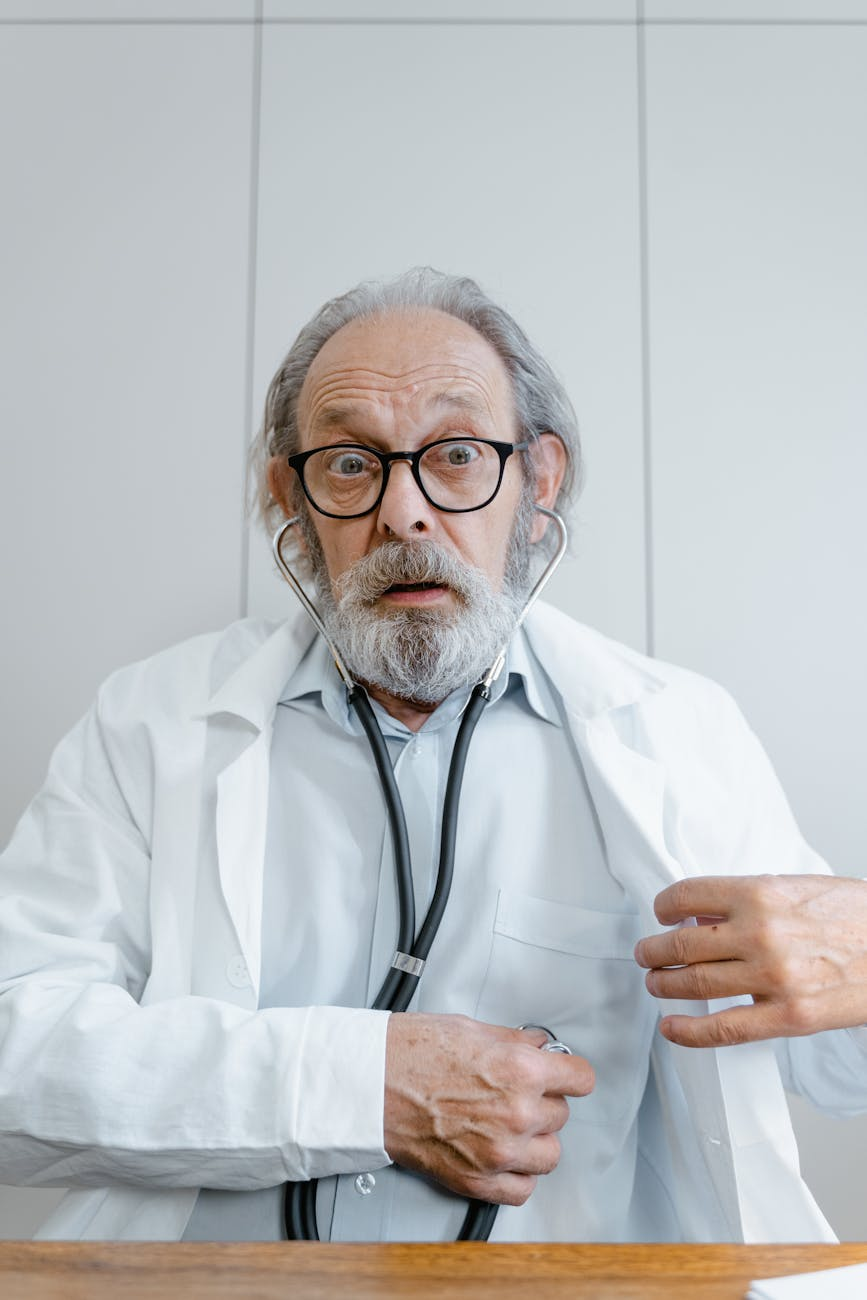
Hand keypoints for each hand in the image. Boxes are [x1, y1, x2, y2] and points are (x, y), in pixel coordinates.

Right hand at [383, 1012, 594, 1205]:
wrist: (370, 1084)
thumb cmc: (409, 1053)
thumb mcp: (471, 1029)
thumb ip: (514, 1041)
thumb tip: (538, 1045)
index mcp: (520, 1070)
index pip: (581, 1079)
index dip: (571, 1074)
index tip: (566, 1076)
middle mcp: (517, 1113)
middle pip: (562, 1115)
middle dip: (542, 1102)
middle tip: (516, 1093)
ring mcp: (499, 1152)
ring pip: (550, 1154)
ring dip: (535, 1140)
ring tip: (510, 1125)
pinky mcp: (478, 1181)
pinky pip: (523, 1189)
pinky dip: (517, 1174)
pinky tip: (503, 1155)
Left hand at [634, 874, 866, 1047]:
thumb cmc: (853, 916)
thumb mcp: (796, 888)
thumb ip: (749, 899)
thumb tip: (702, 916)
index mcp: (759, 894)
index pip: (686, 895)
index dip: (663, 907)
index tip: (661, 916)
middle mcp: (760, 933)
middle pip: (682, 943)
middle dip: (654, 951)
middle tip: (647, 955)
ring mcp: (772, 977)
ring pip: (694, 983)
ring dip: (664, 984)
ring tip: (656, 984)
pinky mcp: (787, 1016)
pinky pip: (724, 1029)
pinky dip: (689, 1032)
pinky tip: (672, 1028)